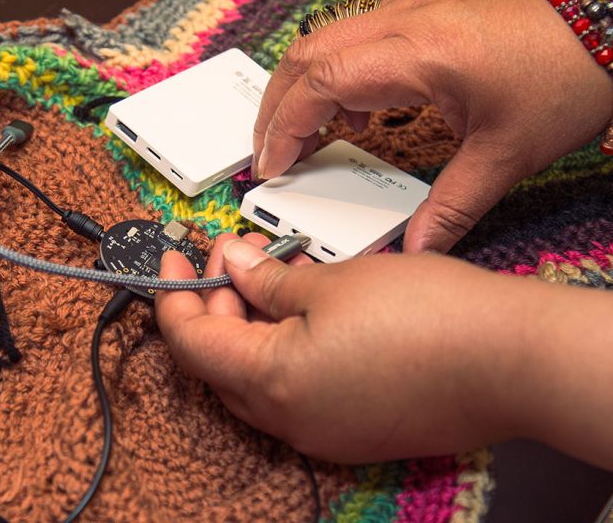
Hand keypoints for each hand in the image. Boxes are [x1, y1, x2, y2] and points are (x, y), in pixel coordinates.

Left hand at [157, 233, 545, 462]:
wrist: (515, 360)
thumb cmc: (432, 319)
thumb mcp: (331, 281)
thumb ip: (267, 279)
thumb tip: (233, 265)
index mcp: (272, 383)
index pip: (190, 342)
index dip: (173, 294)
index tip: (173, 257)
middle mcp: (290, 421)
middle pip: (220, 362)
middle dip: (214, 304)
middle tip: (228, 256)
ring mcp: (323, 432)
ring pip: (258, 376)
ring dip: (251, 325)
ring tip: (269, 272)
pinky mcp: (353, 429)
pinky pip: (296, 390)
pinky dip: (285, 349)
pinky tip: (303, 307)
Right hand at [252, 0, 612, 252]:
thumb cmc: (569, 70)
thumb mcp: (509, 152)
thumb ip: (453, 205)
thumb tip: (415, 249)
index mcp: (416, 53)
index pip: (318, 84)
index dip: (284, 127)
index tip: (273, 164)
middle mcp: (402, 22)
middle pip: (305, 56)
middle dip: (276, 107)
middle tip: (270, 155)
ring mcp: (409, 9)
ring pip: (324, 43)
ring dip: (303, 90)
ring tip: (306, 140)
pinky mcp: (421, 11)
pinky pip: (353, 39)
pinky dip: (336, 78)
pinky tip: (360, 115)